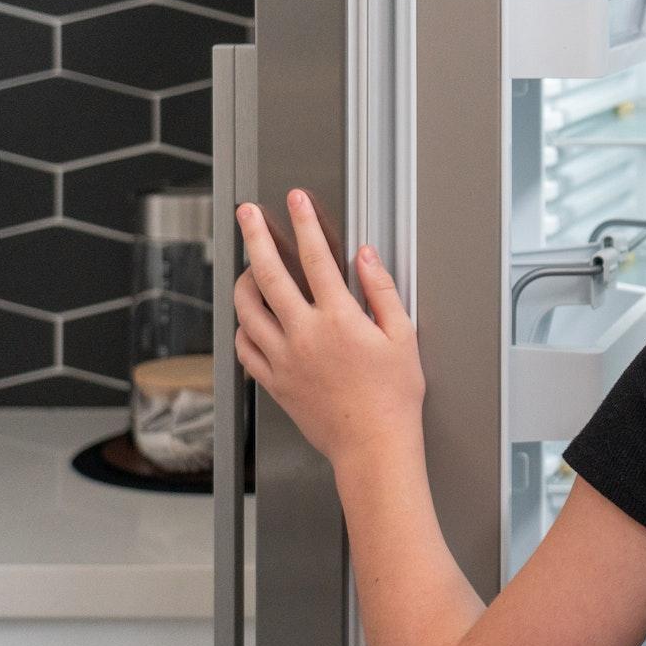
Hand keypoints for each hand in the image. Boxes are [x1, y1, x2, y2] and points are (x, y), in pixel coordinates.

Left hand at [233, 190, 424, 470]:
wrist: (372, 445)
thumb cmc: (393, 397)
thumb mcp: (402, 336)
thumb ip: (382, 291)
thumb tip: (366, 258)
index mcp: (339, 319)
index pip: (315, 257)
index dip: (304, 222)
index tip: (296, 201)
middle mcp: (304, 335)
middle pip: (268, 273)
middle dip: (255, 237)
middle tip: (247, 214)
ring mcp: (283, 358)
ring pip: (247, 309)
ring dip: (243, 280)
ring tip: (246, 266)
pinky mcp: (273, 381)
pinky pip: (245, 347)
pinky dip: (243, 326)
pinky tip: (250, 320)